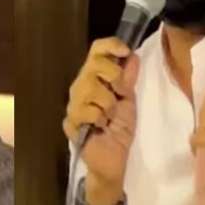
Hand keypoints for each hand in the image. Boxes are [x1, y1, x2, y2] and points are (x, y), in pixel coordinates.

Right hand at [63, 38, 139, 204]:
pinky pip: (87, 110)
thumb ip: (129, 79)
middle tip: (121, 94)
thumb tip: (133, 56)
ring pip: (91, 87)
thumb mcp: (129, 100)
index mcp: (94, 77)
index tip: (125, 50)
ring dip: (109, 103)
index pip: (96, 50)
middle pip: (94, 64)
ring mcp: (73, 103)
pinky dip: (100, 118)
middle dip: (114, 77)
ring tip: (109, 116)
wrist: (112, 159)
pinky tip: (100, 126)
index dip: (110, 45)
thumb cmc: (119, 128)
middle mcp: (81, 85)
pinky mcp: (70, 121)